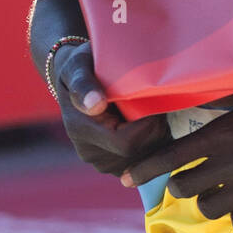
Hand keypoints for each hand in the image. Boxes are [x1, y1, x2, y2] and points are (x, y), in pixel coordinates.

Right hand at [52, 42, 169, 174]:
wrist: (75, 82)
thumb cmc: (82, 67)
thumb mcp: (78, 66)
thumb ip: (83, 84)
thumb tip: (95, 105)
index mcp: (82, 130)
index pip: (127, 143)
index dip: (148, 125)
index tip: (154, 100)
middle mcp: (90, 153)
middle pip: (140, 153)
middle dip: (156, 129)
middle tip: (156, 103)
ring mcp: (103, 163)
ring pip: (146, 160)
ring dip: (156, 138)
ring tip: (150, 112)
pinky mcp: (115, 167)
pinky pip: (145, 163)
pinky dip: (153, 145)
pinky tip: (148, 125)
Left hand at [121, 90, 232, 232]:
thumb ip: (227, 101)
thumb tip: (196, 93)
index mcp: (226, 132)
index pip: (170, 158)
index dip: (142, 170)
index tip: (124, 179)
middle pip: (186, 188)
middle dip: (183, 184)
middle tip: (191, 178)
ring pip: (211, 209)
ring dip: (210, 200)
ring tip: (221, 190)